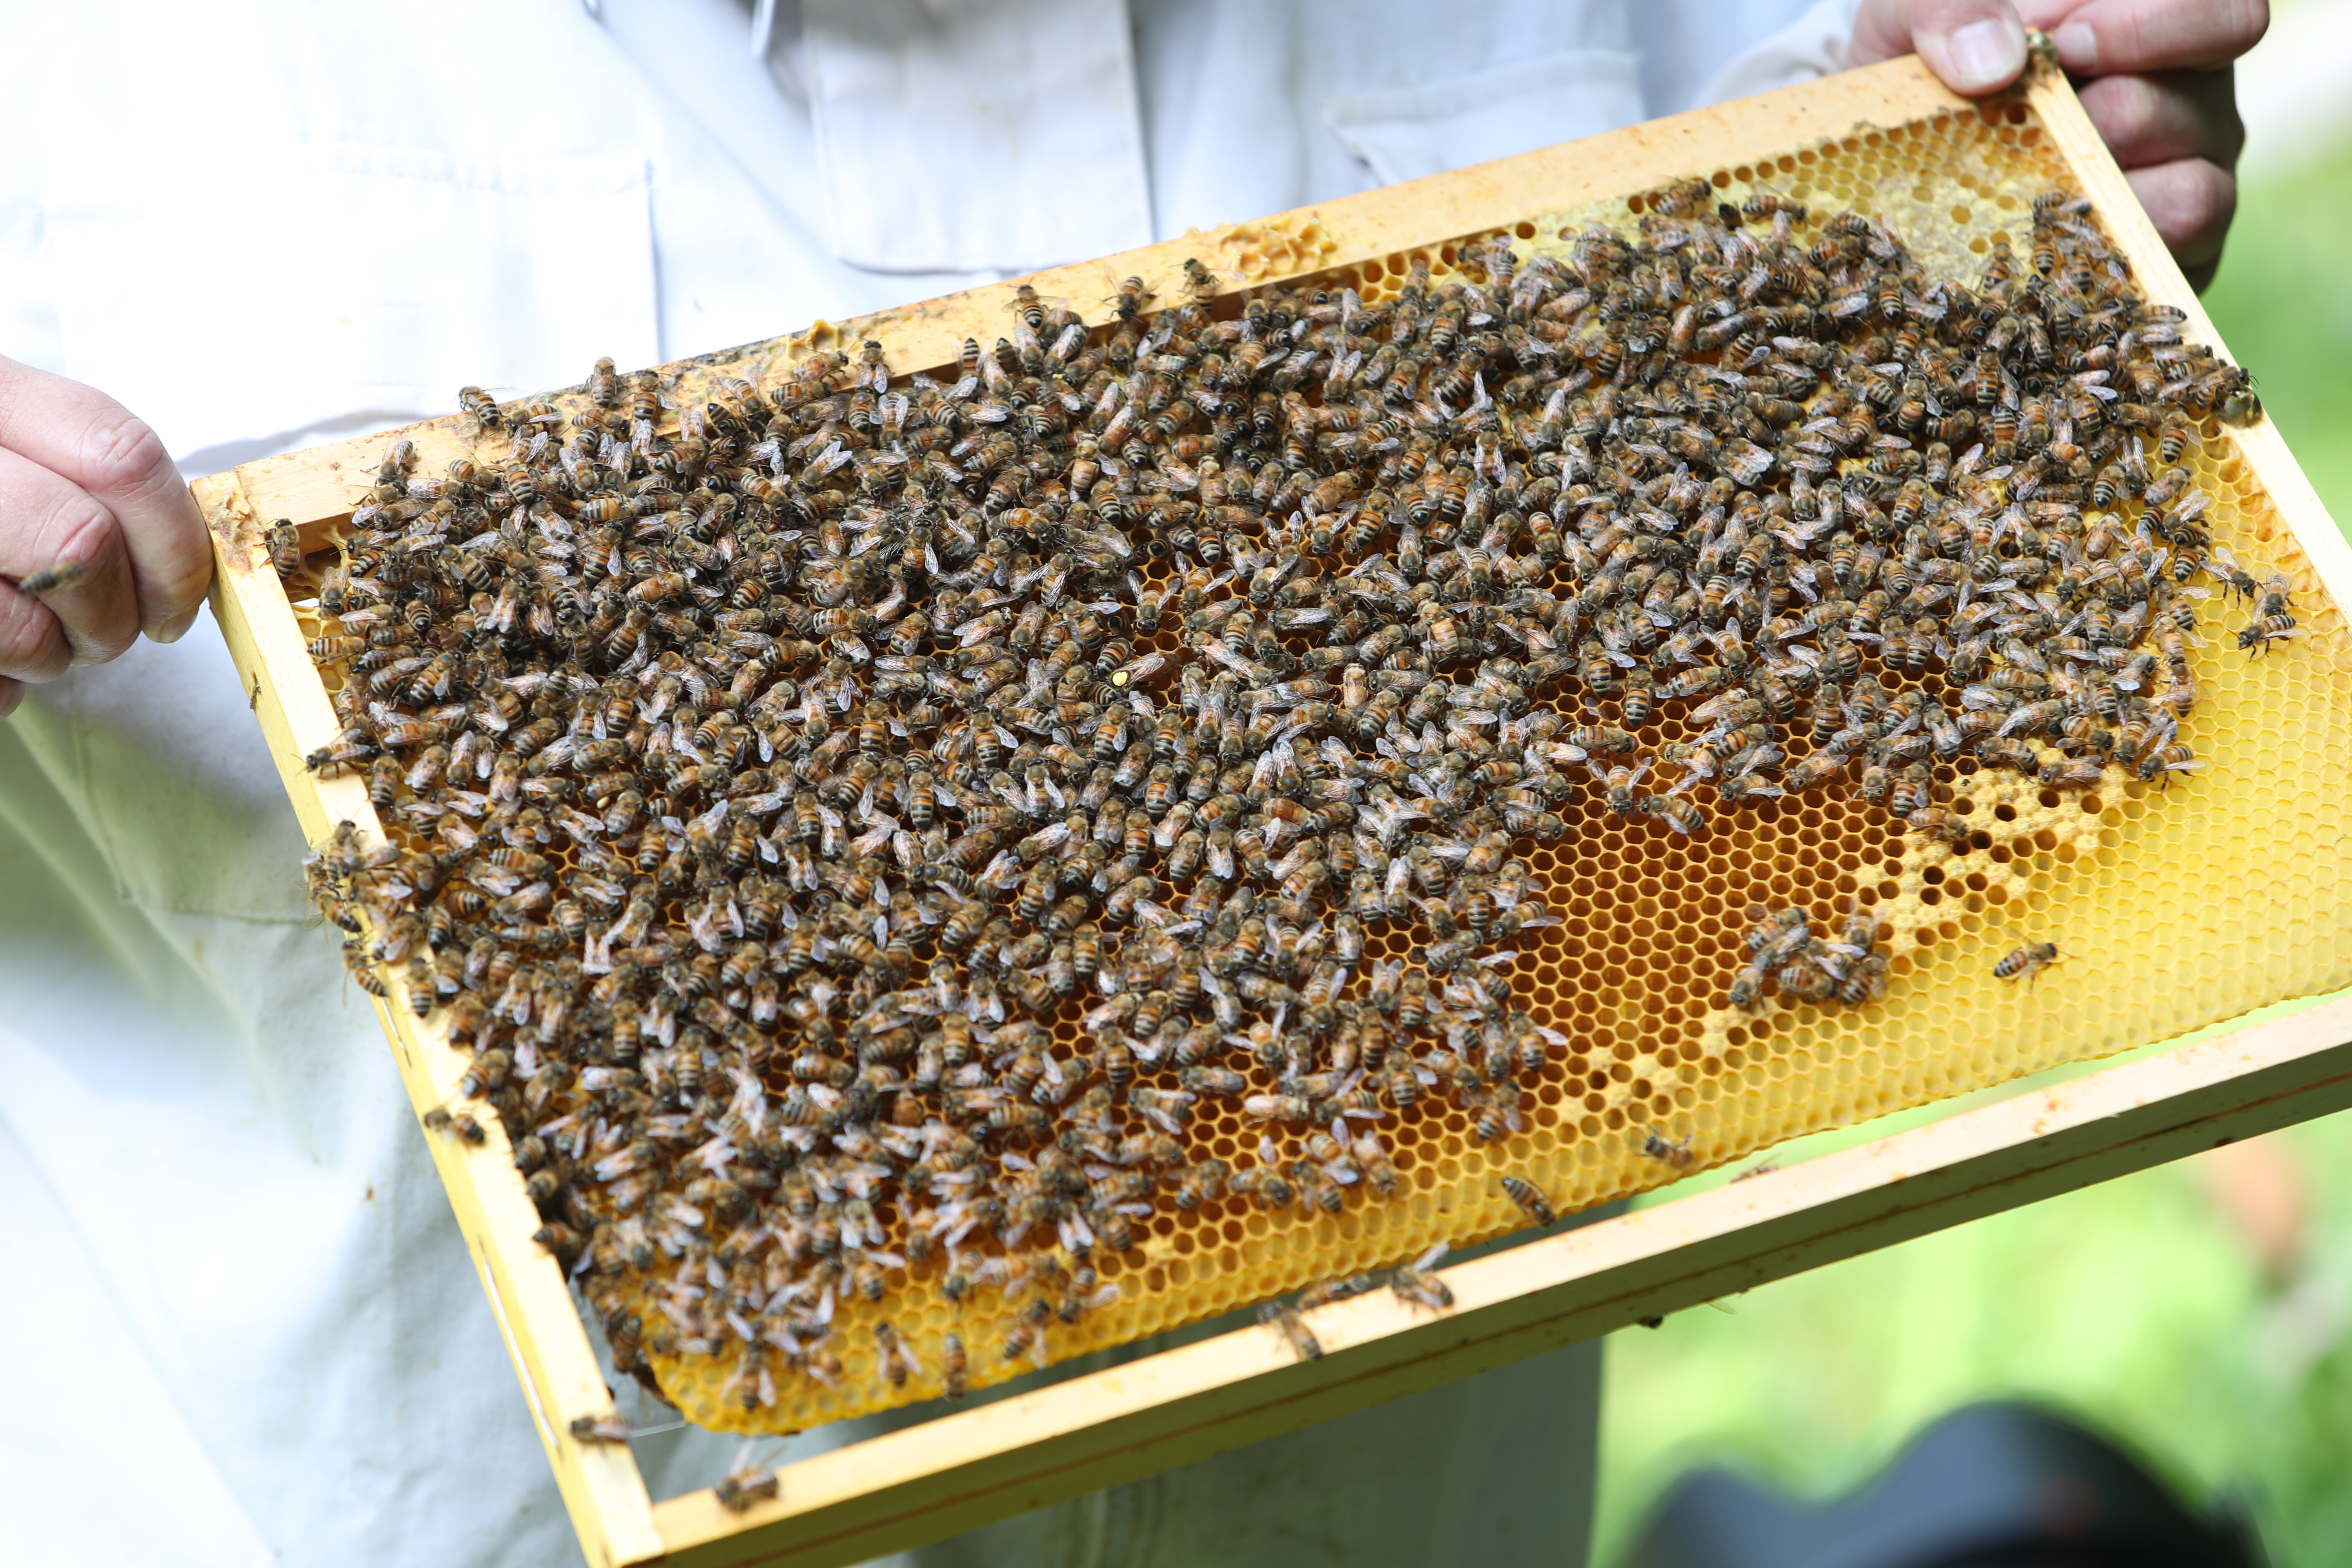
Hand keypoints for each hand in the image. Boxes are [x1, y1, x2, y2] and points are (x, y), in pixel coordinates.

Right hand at [0, 356, 210, 719]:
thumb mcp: (8, 452)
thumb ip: (79, 478)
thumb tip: (176, 562)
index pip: (121, 454)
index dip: (174, 542)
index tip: (177, 601)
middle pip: (82, 540)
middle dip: (115, 613)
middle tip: (106, 635)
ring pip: (24, 626)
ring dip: (49, 657)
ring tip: (26, 644)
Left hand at [1851, 0, 2268, 289]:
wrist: (1893, 141)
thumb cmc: (1929, 56)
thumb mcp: (1917, 10)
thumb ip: (1955, 5)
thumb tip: (1997, 64)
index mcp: (2157, 22)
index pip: (2221, 12)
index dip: (2151, 29)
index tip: (2064, 47)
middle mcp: (2190, 99)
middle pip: (2198, 112)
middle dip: (2099, 122)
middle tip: (2027, 126)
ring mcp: (2183, 179)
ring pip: (2195, 198)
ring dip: (2100, 196)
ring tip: (2027, 187)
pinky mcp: (2155, 256)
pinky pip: (2159, 270)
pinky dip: (2093, 261)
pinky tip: (2033, 245)